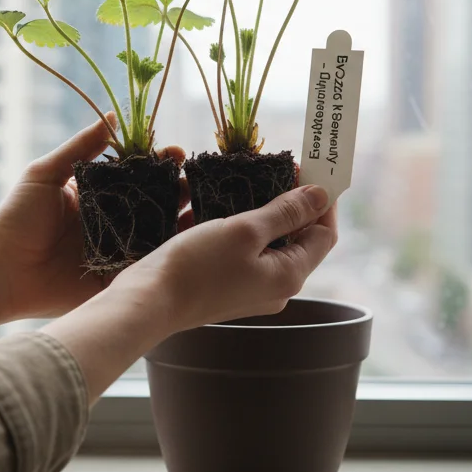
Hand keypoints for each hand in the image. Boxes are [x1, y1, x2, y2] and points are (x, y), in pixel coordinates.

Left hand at [0, 114, 186, 319]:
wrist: (2, 271)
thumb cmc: (17, 219)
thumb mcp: (46, 174)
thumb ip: (80, 147)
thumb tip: (112, 116)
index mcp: (98, 195)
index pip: (137, 174)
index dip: (158, 162)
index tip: (176, 153)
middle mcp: (113, 222)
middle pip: (156, 202)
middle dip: (179, 189)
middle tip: (196, 181)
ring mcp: (119, 251)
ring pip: (160, 234)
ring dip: (184, 222)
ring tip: (205, 209)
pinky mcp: (119, 280)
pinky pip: (151, 268)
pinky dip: (172, 259)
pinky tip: (193, 246)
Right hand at [44, 184, 337, 398]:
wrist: (148, 303)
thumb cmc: (196, 266)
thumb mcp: (244, 230)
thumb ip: (285, 212)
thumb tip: (321, 196)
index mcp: (289, 275)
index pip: (324, 233)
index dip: (321, 200)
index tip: (307, 169)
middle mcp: (276, 287)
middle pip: (298, 238)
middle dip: (290, 202)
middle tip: (275, 168)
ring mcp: (251, 289)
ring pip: (269, 243)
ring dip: (261, 211)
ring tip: (246, 182)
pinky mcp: (227, 286)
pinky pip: (244, 251)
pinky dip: (239, 227)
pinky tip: (221, 206)